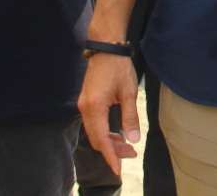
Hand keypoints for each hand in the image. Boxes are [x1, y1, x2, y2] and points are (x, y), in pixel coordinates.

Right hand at [78, 50, 140, 175]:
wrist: (106, 47)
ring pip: (94, 132)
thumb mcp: (128, 92)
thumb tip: (133, 139)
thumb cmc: (118, 67)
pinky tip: (117, 134)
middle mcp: (85, 108)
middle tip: (131, 154)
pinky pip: (93, 124)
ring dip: (109, 141)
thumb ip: (130, 117)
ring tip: (127, 146)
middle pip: (96, 139)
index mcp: (94, 107)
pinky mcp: (86, 102)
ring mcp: (83, 105)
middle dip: (112, 150)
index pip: (102, 139)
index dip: (110, 156)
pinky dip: (104, 132)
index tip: (118, 169)